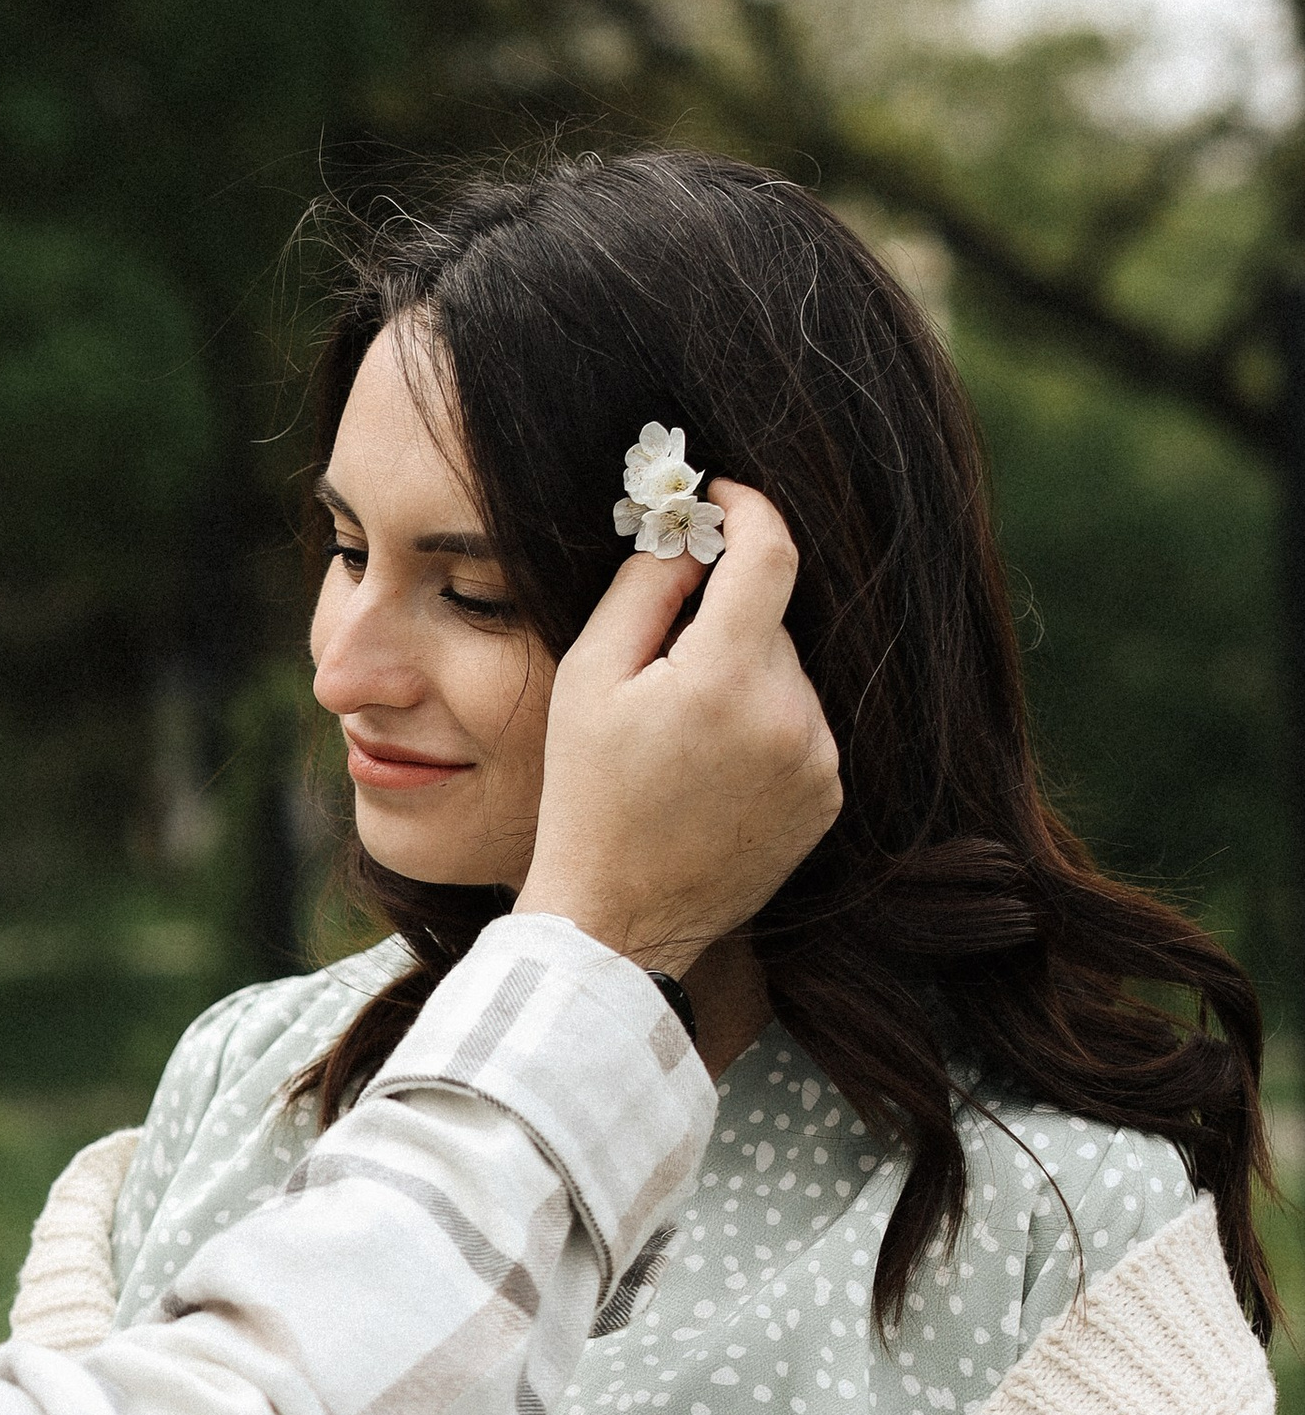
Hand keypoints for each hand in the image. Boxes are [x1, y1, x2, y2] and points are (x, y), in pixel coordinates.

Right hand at [516, 483, 839, 977]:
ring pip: (788, 671)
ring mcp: (818, 760)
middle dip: (722, 617)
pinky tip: (712, 766)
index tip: (720, 499)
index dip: (747, 509)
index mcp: (724, 679)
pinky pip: (802, 723)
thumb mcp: (587, 678)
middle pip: (770, 618)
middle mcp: (789, 716)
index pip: (770, 552)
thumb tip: (692, 536)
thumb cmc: (588, 794)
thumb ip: (643, 588)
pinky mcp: (828, 795)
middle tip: (661, 659)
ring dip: (742, 673)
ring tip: (681, 734)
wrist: (619, 916)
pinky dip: (764, 723)